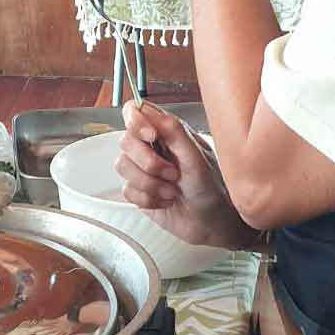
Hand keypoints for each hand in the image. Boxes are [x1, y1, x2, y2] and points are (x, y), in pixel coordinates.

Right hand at [116, 101, 254, 248]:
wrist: (212, 223)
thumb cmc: (212, 187)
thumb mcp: (197, 157)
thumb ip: (173, 131)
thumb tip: (149, 111)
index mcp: (166, 131)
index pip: (135, 111)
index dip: (136, 121)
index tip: (151, 137)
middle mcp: (151, 146)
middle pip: (125, 140)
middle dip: (149, 162)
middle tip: (173, 174)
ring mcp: (142, 169)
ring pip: (122, 166)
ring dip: (150, 183)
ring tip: (172, 190)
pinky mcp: (138, 191)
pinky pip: (127, 191)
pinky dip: (148, 199)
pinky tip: (165, 201)